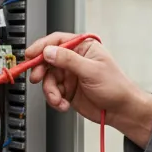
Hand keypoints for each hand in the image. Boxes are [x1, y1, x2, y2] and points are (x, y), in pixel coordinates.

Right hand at [24, 32, 151, 146]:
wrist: (121, 110)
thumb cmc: (116, 87)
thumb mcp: (92, 70)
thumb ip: (68, 60)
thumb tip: (49, 52)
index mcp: (83, 48)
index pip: (57, 41)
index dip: (42, 47)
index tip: (30, 55)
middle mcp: (74, 60)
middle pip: (48, 60)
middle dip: (41, 71)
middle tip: (37, 78)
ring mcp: (70, 75)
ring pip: (48, 79)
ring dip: (50, 91)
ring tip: (58, 99)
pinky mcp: (68, 90)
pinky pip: (53, 92)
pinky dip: (55, 100)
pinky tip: (63, 104)